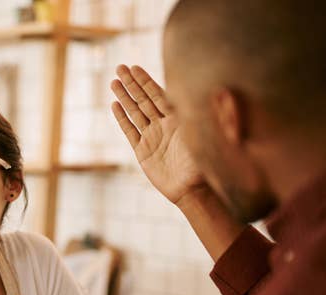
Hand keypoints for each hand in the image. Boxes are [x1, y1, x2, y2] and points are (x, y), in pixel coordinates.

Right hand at [110, 64, 206, 206]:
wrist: (191, 190)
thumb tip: (217, 90)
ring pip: (135, 112)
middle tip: (119, 68)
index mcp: (178, 119)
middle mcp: (164, 125)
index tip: (135, 68)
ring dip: (124, 97)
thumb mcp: (202, 137)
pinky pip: (130, 131)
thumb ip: (200, 116)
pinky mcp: (142, 151)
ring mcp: (152, 137)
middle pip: (144, 100)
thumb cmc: (202, 165)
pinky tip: (114, 106)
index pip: (159, 95)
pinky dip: (122, 119)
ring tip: (113, 82)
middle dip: (132, 83)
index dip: (146, 81)